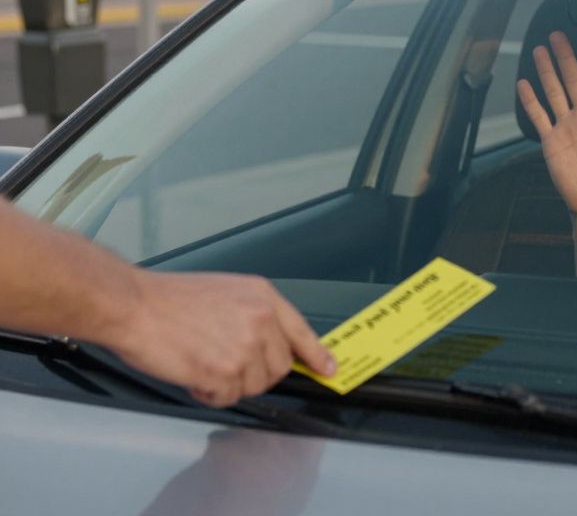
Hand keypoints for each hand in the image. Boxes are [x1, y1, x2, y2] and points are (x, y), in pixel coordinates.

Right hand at [106, 271, 336, 407]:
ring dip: (227, 384)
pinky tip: (192, 372)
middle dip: (253, 374)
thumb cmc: (168, 299)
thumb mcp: (226, 292)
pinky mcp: (225, 371)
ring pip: (253, 386)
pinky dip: (209, 393)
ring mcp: (245, 346)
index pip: (301, 332)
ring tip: (201, 361)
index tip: (327, 369)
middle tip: (222, 363)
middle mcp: (261, 320)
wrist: (133, 305)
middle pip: (277, 368)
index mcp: (263, 297)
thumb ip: (254, 315)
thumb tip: (270, 342)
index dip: (316, 355)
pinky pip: (227, 398)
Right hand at [516, 31, 576, 218]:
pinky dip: (530, 101)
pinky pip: (539, 116)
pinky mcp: (551, 141)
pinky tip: (523, 84)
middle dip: (566, 57)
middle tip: (558, 35)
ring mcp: (567, 126)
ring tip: (540, 50)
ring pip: (555, 92)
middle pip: (574, 79)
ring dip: (547, 71)